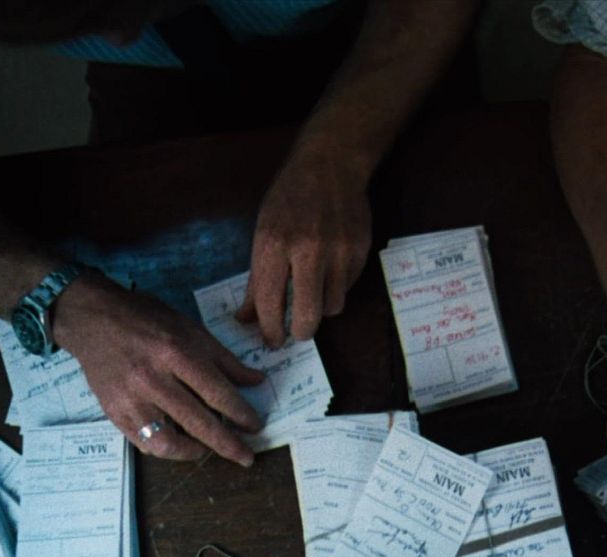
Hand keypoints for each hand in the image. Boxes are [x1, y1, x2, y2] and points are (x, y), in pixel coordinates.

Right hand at [55, 274, 264, 465]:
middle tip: (246, 457)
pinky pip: (144, 443)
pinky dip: (167, 449)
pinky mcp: (114, 413)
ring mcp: (130, 399)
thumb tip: (257, 381)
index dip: (241, 414)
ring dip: (195, 451)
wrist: (94, 319)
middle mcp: (152, 379)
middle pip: (197, 422)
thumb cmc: (148, 320)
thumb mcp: (192, 329)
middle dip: (227, 444)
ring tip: (210, 449)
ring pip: (168, 442)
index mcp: (176, 353)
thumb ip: (224, 360)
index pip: (217, 393)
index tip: (256, 426)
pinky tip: (182, 445)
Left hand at [238, 137, 371, 346]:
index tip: (272, 340)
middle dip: (300, 333)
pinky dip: (337, 287)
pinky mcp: (360, 251)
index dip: (270, 330)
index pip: (270, 303)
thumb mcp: (262, 233)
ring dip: (322, 308)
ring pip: (333, 306)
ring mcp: (338, 251)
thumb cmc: (288, 200)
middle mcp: (307, 251)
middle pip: (308, 315)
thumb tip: (247, 320)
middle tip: (296, 333)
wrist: (330, 166)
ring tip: (315, 293)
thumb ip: (256, 279)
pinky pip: (348, 287)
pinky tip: (330, 269)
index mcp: (274, 245)